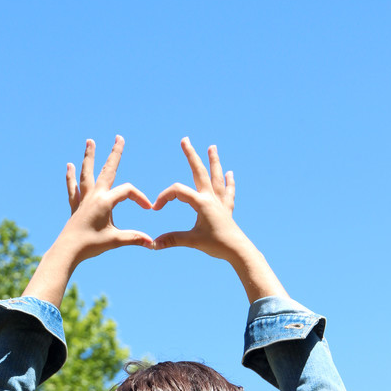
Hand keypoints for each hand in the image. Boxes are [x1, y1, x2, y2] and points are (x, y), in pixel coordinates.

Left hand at [22, 136, 152, 307]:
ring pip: (87, 173)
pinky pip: (73, 187)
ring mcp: (83, 199)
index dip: (140, 197)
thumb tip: (153, 243)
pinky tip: (69, 166)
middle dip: (115, 153)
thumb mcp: (116, 241)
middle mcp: (94, 196)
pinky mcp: (75, 206)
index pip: (127, 191)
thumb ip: (135, 238)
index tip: (148, 208)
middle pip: (107, 170)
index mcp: (105, 202)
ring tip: (89, 141)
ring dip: (89, 157)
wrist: (68, 251)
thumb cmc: (91, 245)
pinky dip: (71, 177)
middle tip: (119, 137)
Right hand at [152, 138, 245, 259]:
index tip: (156, 208)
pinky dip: (229, 182)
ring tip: (212, 147)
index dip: (164, 197)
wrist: (238, 251)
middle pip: (199, 171)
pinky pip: (228, 192)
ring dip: (214, 161)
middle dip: (191, 155)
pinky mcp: (227, 209)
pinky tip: (230, 173)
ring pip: (216, 177)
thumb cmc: (216, 245)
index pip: (178, 191)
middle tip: (185, 139)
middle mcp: (211, 198)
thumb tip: (152, 244)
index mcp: (202, 203)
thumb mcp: (191, 241)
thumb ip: (171, 239)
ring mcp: (220, 202)